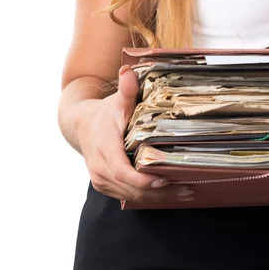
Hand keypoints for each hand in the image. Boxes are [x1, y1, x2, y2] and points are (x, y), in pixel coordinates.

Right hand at [77, 65, 193, 202]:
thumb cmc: (105, 113)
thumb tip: (128, 72)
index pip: (122, 170)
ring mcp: (101, 178)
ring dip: (157, 198)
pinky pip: (127, 195)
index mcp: (104, 146)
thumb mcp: (117, 101)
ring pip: (130, 195)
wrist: (82, 125)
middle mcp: (100, 166)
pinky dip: (148, 197)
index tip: (164, 181)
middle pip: (130, 187)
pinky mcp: (105, 185)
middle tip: (186, 190)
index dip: (142, 180)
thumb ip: (126, 90)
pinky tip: (169, 194)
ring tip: (185, 194)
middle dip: (159, 192)